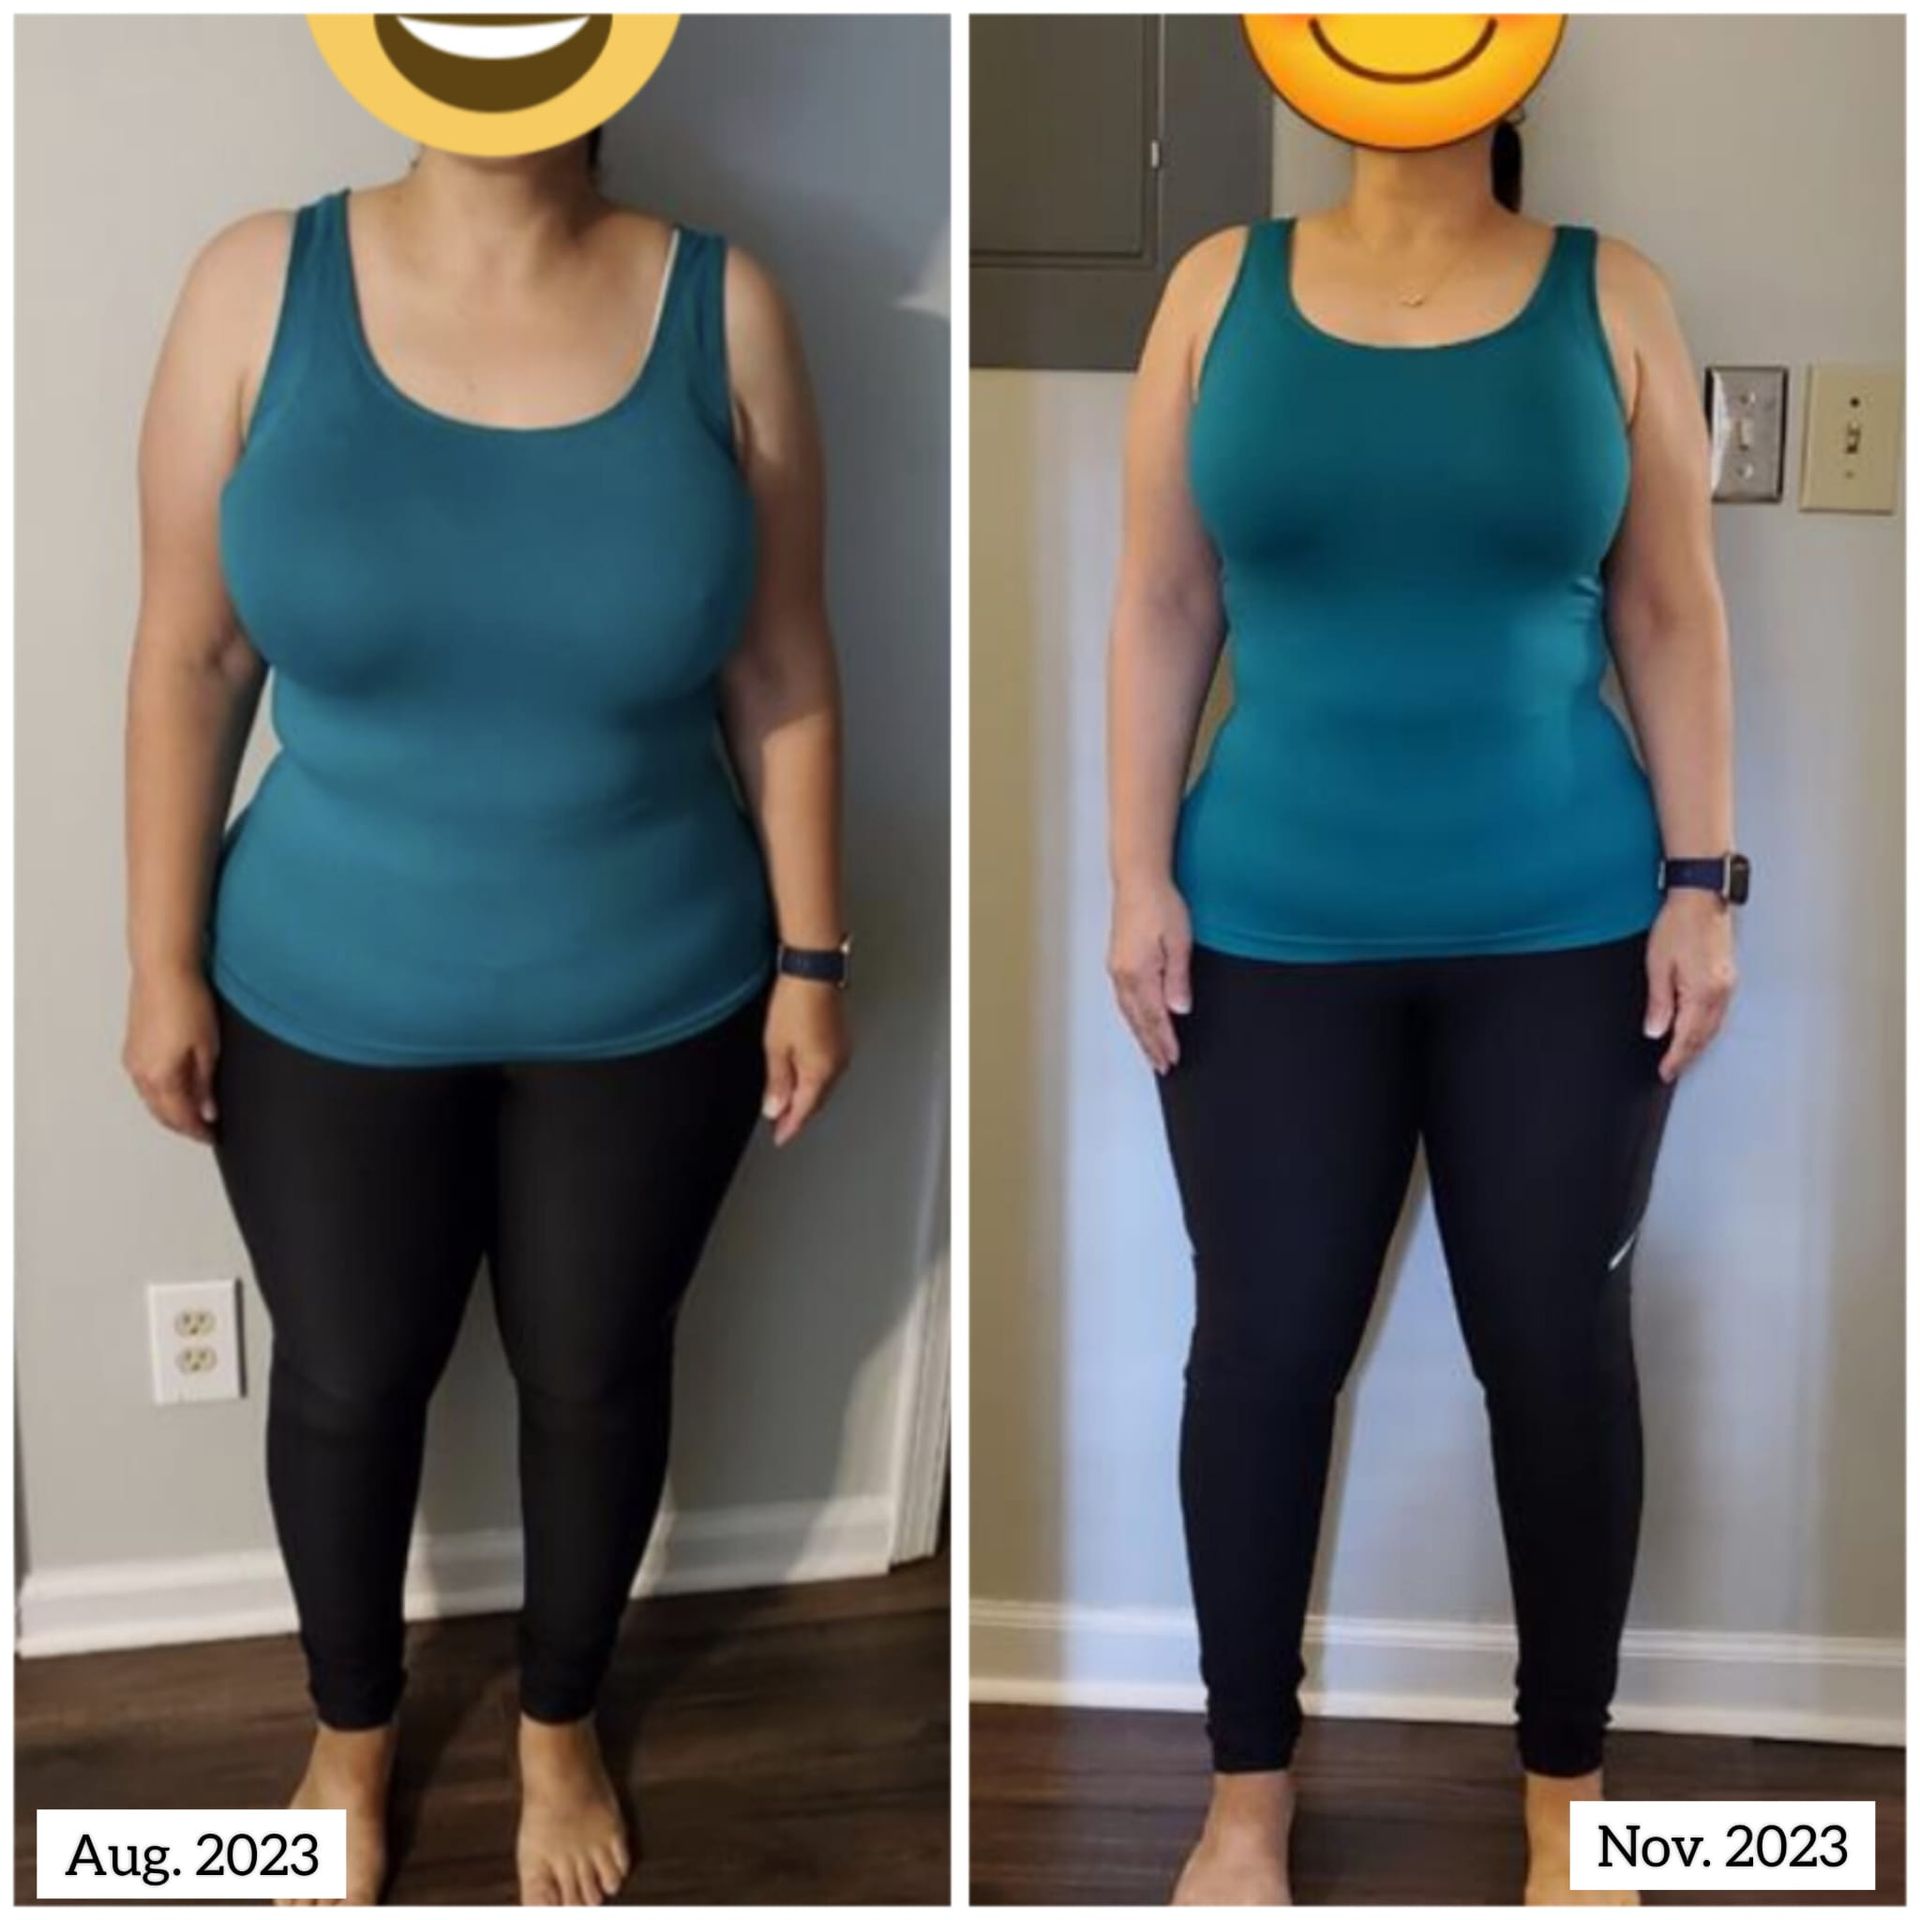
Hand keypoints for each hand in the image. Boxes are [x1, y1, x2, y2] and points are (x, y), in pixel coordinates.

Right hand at [123, 964, 220, 1141]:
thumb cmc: (187, 1001)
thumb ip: (205, 1083)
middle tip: (203, 1130)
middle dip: (182, 1124)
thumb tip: (207, 1109)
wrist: (164, 970)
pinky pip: (146, 1082)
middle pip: (162, 1112)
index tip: (211, 1136)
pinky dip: (161, 1093)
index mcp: (160, 1076)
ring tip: (193, 1113)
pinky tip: (176, 1089)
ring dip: (170, 1110)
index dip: (197, 1130)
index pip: (180, 1116)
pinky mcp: (133, 1047)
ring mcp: (133, 1059)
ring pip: (151, 1098)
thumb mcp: (207, 1047)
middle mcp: (140, 1072)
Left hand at [761, 973, 850, 1146]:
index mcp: (820, 1072)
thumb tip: (775, 1108)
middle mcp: (836, 1065)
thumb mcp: (776, 1047)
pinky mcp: (840, 1037)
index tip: (780, 1137)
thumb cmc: (795, 1003)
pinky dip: (814, 1078)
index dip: (790, 1126)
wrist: (814, 970)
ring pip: (823, 1085)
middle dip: (799, 1113)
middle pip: (816, 1100)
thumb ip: (777, 1081)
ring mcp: (841, 1051)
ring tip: (790, 1103)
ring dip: (807, 1096)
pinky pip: (827, 1069)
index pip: (803, 1110)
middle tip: (782, 1124)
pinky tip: (804, 1076)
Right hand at [1108, 874, 1192, 1073]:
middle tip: (1162, 1067)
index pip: (1154, 1017)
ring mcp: (1118, 968)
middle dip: (1151, 1045)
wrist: (1138, 880)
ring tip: (1151, 1053)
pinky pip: (1124, 999)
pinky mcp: (1118, 962)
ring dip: (1141, 1034)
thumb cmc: (1160, 904)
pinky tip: (1138, 1022)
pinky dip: (1133, 1017)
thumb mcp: (1179, 941)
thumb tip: (1179, 1010)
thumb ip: (1177, 978)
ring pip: (1128, 1012)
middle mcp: (1123, 975)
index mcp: (1139, 973)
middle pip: (1138, 1020)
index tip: (1172, 1059)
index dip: (1164, 1040)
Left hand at [1643, 890, 1736, 1082]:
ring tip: (1682, 1056)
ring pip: (1714, 1026)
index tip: (1665, 1072)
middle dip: (1688, 1056)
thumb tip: (1655, 1032)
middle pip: (1704, 1036)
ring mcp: (1728, 984)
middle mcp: (1721, 993)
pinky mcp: (1728, 976)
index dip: (1675, 1058)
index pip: (1687, 1037)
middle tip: (1671, 1070)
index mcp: (1702, 993)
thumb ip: (1659, 1003)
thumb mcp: (1658, 965)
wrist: (1701, 898)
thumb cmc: (1677, 925)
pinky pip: (1719, 1012)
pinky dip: (1707, 1027)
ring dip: (1698, 1043)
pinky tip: (1697, 1029)